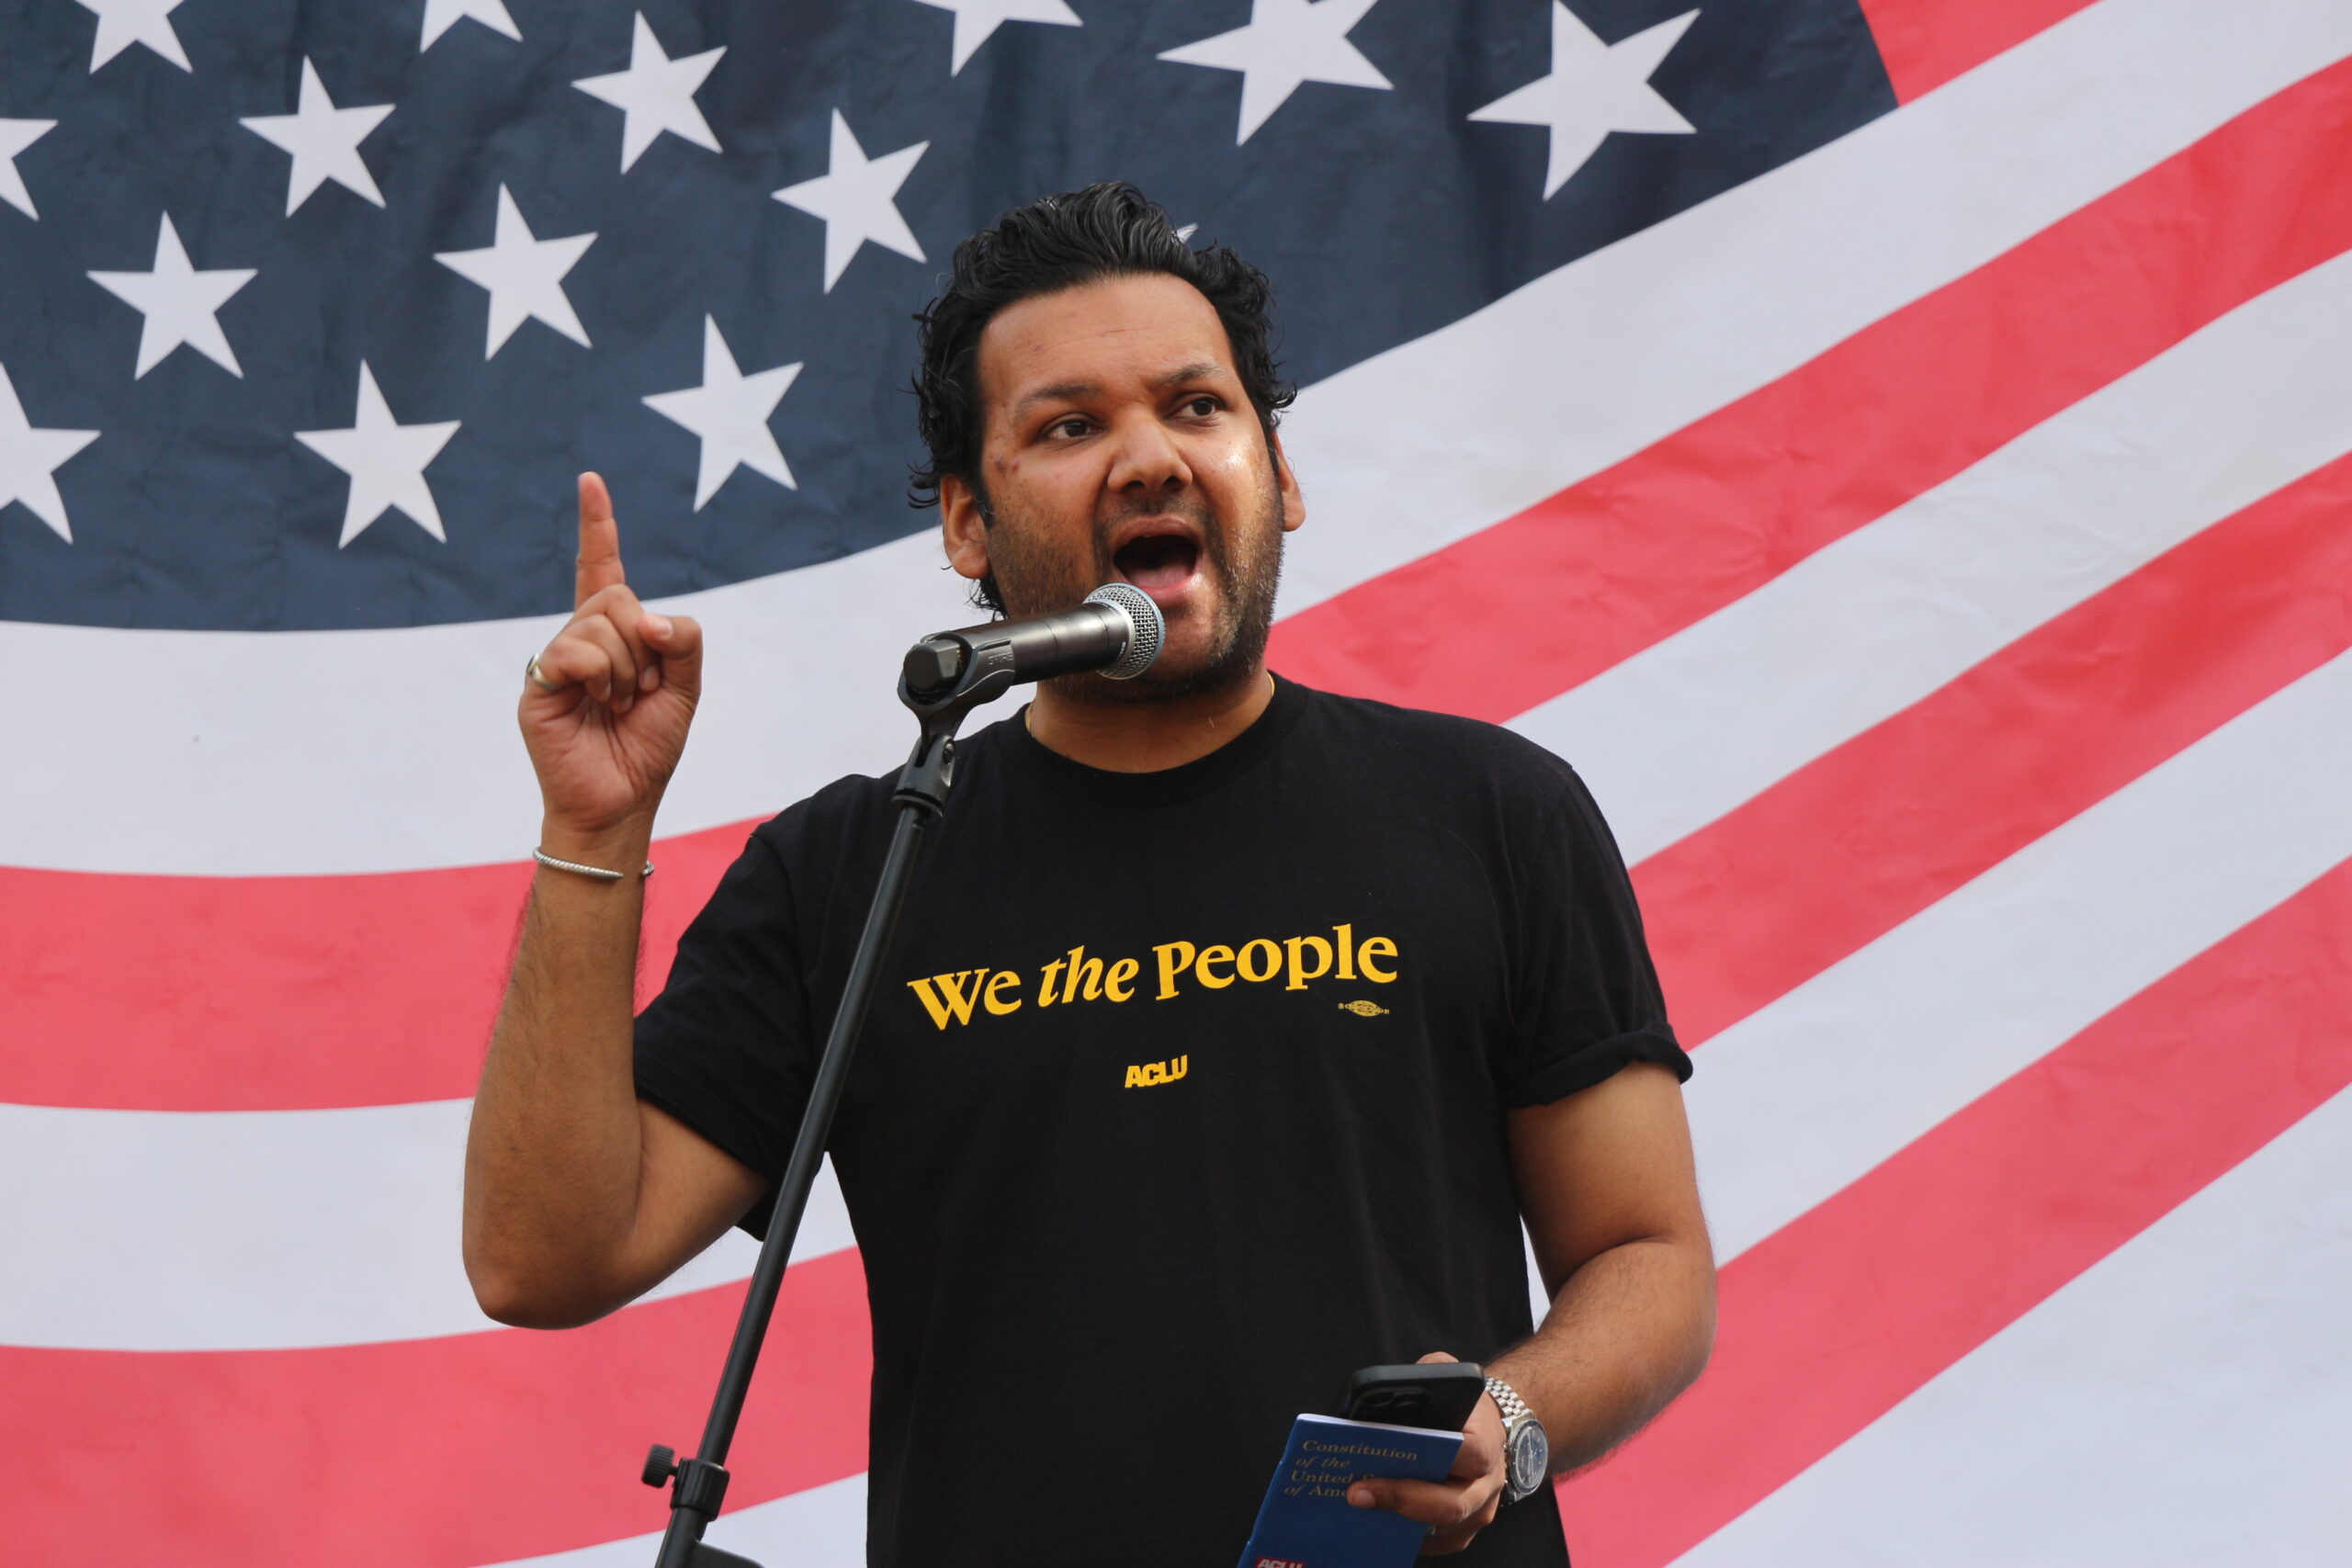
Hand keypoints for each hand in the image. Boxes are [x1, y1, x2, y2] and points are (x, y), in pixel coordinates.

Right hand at [519, 473, 702, 842]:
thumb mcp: (685, 687)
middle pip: (618, 595)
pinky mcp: (539, 682)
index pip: (603, 569)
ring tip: (620, 704)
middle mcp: (580, 638)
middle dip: (646, 641)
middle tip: (644, 688)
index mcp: (614, 635)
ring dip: (628, 668)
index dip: (598, 526)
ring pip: (603, 621)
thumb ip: (681, 639)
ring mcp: (557, 658)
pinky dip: (601, 675)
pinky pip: (575, 649)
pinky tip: (599, 702)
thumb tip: (648, 617)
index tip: (590, 482)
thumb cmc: (648, 746)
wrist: (621, 800)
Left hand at [1346, 1352, 1505, 1555]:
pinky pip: (1433, 1543)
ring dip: (1396, 1524)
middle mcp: (1488, 1483)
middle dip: (1400, 1501)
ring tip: (1354, 1510)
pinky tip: (1369, 1522)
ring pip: (1440, 1531)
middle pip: (1450, 1506)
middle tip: (1355, 1495)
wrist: (1490, 1425)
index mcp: (1486, 1442)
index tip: (1387, 1462)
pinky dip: (1401, 1536)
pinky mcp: (1464, 1530)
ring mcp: (1479, 1512)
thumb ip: (1419, 1379)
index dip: (1430, 1460)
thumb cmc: (1460, 1401)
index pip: (1467, 1456)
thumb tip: (1375, 1399)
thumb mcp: (1444, 1374)